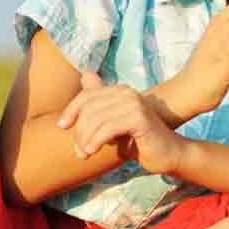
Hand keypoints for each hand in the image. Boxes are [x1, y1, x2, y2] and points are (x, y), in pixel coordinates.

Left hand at [57, 73, 186, 174]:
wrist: (166, 154)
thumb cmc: (138, 140)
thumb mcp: (114, 121)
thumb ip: (99, 101)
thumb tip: (85, 74)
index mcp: (121, 91)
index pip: (86, 96)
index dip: (71, 110)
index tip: (62, 127)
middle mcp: (128, 93)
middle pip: (89, 109)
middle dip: (79, 131)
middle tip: (79, 151)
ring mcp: (135, 104)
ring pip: (96, 119)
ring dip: (85, 139)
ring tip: (84, 154)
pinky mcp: (140, 118)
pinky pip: (108, 128)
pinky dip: (96, 141)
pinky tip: (92, 151)